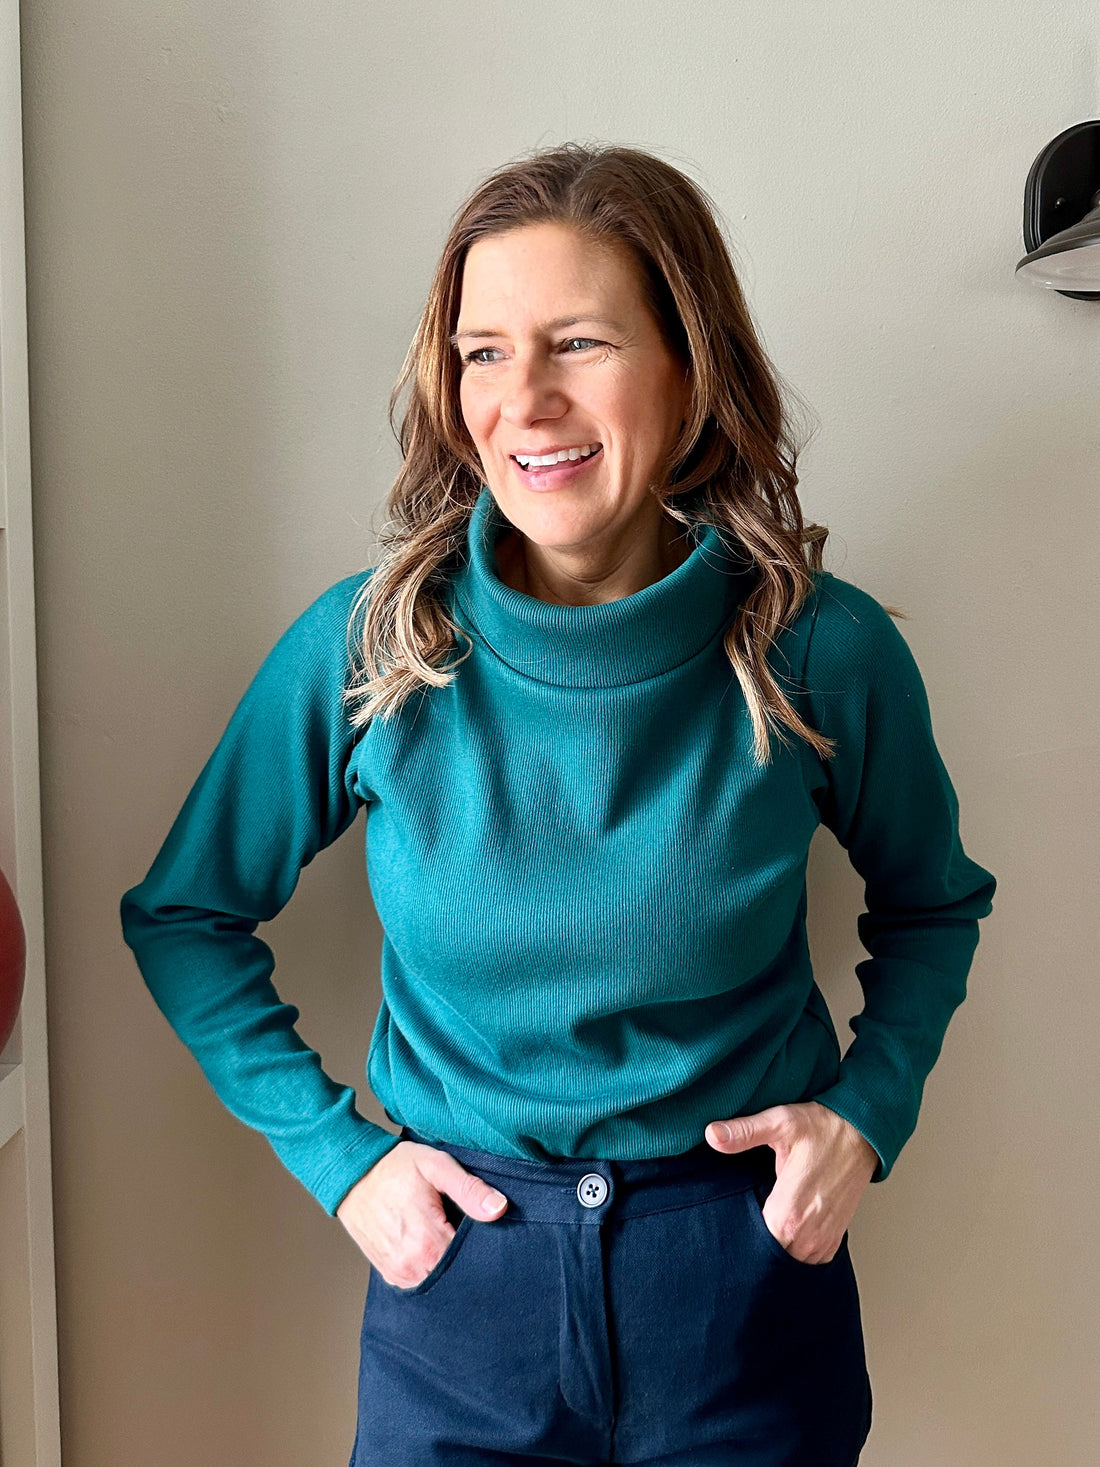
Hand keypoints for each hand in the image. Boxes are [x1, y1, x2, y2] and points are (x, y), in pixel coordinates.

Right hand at [336, 1140, 508, 1287]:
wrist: (352, 1175)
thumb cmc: (395, 1167)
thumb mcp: (436, 1166)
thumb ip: (469, 1189)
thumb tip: (499, 1208)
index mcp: (428, 1240)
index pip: (471, 1261)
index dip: (483, 1249)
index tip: (487, 1234)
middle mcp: (412, 1265)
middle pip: (456, 1276)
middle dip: (468, 1260)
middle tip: (470, 1235)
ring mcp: (398, 1273)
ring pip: (438, 1282)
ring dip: (448, 1267)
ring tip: (449, 1238)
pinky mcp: (390, 1274)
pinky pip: (419, 1283)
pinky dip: (430, 1270)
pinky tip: (434, 1250)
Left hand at [705, 1102, 878, 1263]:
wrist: (863, 1133)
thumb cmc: (822, 1128)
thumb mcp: (780, 1123)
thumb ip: (744, 1132)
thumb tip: (711, 1133)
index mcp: (788, 1215)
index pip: (752, 1247)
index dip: (736, 1236)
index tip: (725, 1224)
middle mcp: (807, 1237)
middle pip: (767, 1260)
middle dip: (751, 1246)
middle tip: (737, 1226)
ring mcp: (822, 1242)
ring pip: (788, 1263)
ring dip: (774, 1250)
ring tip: (759, 1228)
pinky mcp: (833, 1240)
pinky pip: (807, 1260)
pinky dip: (794, 1251)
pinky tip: (783, 1233)